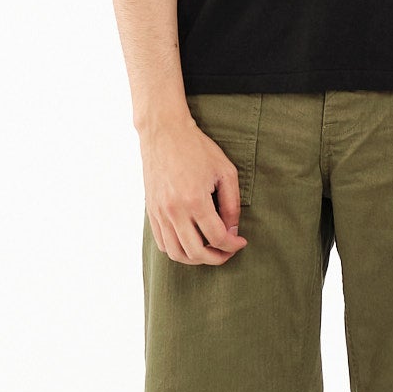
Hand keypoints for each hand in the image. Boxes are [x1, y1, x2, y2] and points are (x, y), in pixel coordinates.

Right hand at [141, 112, 249, 265]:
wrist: (164, 132)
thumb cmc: (197, 148)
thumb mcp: (225, 172)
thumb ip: (232, 204)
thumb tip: (232, 231)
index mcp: (194, 200)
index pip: (217, 238)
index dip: (233, 246)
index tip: (241, 242)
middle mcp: (174, 211)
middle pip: (196, 253)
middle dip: (217, 258)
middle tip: (228, 252)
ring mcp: (159, 212)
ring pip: (176, 253)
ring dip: (196, 259)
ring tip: (209, 250)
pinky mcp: (151, 211)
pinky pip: (162, 243)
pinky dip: (178, 250)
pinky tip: (191, 242)